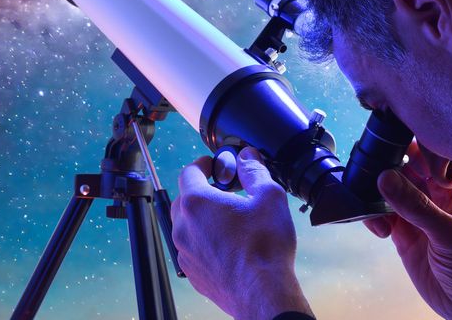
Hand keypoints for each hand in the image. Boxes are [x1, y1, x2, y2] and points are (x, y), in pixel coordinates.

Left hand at [170, 147, 313, 319]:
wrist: (263, 293)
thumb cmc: (264, 248)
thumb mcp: (269, 198)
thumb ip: (254, 171)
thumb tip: (248, 157)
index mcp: (196, 203)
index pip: (189, 172)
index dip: (202, 164)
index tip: (213, 164)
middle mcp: (183, 226)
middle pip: (185, 199)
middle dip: (202, 191)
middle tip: (226, 193)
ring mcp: (184, 251)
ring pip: (186, 225)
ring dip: (202, 218)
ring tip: (229, 221)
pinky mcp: (191, 272)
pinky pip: (192, 248)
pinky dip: (204, 241)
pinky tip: (227, 245)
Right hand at [364, 141, 451, 319]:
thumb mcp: (450, 233)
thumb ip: (416, 206)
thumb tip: (384, 177)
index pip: (426, 156)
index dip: (405, 150)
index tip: (383, 152)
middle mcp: (433, 195)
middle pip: (399, 170)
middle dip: (382, 174)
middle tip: (370, 182)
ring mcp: (415, 213)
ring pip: (385, 191)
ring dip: (374, 198)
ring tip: (374, 213)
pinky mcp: (401, 232)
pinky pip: (378, 214)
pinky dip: (371, 217)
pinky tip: (378, 230)